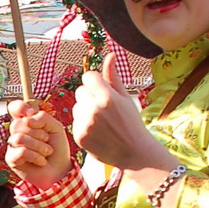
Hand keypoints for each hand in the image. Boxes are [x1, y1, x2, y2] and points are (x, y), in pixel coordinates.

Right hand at [6, 99, 72, 187]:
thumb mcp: (56, 128)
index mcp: (27, 122)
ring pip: (19, 138)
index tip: (30, 113)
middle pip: (17, 124)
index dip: (19, 107)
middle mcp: (17, 132)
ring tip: (47, 153)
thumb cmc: (57, 148)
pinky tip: (41, 161)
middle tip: (47, 140)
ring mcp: (13, 146)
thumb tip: (28, 119)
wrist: (59, 169)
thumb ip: (44, 117)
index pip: (14, 108)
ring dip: (38, 146)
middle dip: (37, 133)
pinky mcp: (11, 159)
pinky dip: (35, 157)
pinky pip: (21, 152)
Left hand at [71, 56, 174, 173]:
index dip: (95, 82)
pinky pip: (75, 121)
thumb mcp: (125, 98)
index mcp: (107, 97)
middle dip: (90, 96)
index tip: (103, 91)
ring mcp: (85, 124)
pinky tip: (97, 130)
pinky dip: (83, 124)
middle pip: (80, 91)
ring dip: (85, 110)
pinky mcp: (79, 136)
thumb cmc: (131, 122)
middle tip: (104, 108)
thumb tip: (110, 55)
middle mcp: (94, 110)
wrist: (133, 152)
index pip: (88, 77)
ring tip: (101, 120)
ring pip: (76, 106)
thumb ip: (113, 77)